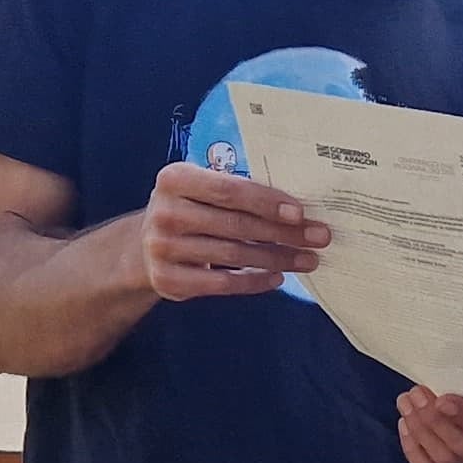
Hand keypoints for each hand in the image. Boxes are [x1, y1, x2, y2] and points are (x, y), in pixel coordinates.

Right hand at [141, 161, 327, 299]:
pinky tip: (277, 277)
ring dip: (278, 258)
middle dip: (284, 232)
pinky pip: (223, 284)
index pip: (230, 190)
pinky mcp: (168, 281)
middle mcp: (165, 212)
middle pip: (237, 224)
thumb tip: (296, 208)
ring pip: (235, 255)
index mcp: (175, 179)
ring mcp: (163, 248)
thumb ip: (236, 192)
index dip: (267, 202)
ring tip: (308, 259)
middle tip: (319, 237)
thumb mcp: (201, 190)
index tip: (301, 213)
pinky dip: (255, 282)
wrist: (143, 246)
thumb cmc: (189, 210)